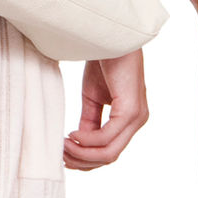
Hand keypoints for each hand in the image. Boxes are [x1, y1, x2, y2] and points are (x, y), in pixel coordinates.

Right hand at [65, 51, 148, 170]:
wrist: (111, 37)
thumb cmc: (104, 61)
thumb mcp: (92, 98)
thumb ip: (90, 122)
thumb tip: (79, 142)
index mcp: (129, 119)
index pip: (109, 151)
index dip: (85, 158)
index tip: (63, 154)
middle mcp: (137, 121)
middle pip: (109, 157)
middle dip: (82, 161)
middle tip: (61, 155)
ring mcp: (136, 118)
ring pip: (109, 153)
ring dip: (82, 153)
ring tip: (63, 146)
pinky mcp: (130, 111)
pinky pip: (106, 137)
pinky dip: (87, 141)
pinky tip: (72, 135)